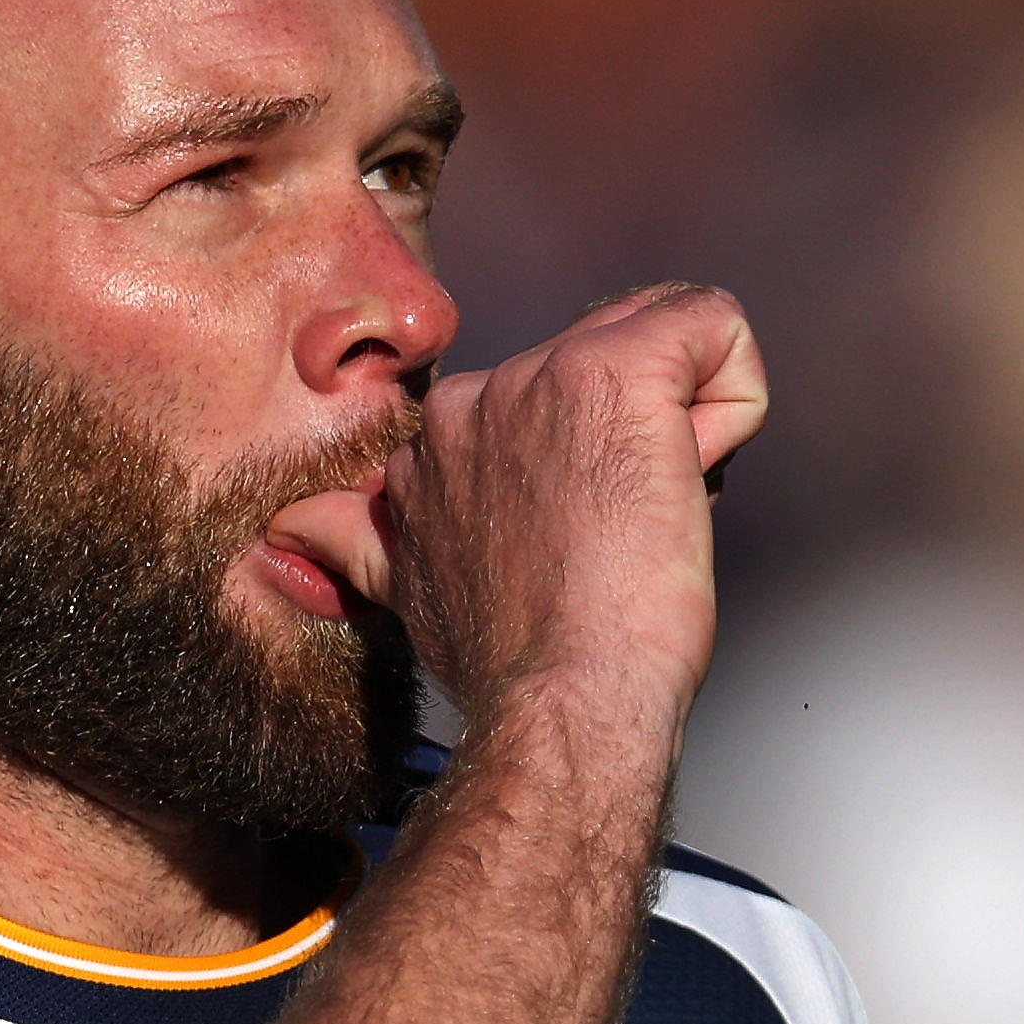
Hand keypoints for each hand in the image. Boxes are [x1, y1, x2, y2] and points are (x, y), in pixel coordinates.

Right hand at [328, 283, 767, 737]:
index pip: (542, 402)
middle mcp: (473, 397)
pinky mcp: (616, 372)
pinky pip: (714, 325)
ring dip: (682, 438)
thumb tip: (286, 529)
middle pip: (606, 370)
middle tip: (614, 544)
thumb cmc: (516, 665)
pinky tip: (696, 472)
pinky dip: (737, 393)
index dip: (579, 469)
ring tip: (646, 523)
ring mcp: (541, 377)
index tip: (569, 545)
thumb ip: (357, 542)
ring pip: (664, 350)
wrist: (563, 698)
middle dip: (634, 448)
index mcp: (434, 442)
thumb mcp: (406, 592)